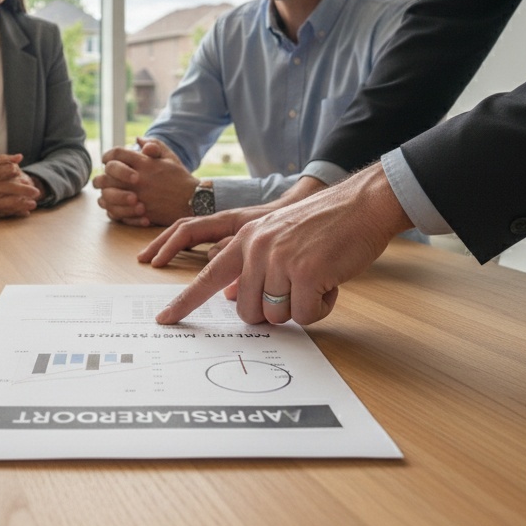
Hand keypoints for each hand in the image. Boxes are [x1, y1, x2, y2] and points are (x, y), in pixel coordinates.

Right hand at [0, 152, 41, 218]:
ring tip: (32, 204)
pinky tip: (23, 212)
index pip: (3, 174)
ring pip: (3, 202)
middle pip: (5, 189)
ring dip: (20, 204)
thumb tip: (20, 157)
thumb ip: (2, 161)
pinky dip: (12, 213)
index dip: (16, 178)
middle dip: (22, 191)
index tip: (28, 180)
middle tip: (36, 193)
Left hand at [91, 137, 196, 226]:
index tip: (106, 160)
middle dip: (103, 176)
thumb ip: (153, 144)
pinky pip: (114, 213)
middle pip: (106, 175)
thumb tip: (137, 139)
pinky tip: (116, 206)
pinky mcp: (138, 213)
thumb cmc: (180, 178)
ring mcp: (137, 197)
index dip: (107, 155)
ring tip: (108, 193)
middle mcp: (138, 179)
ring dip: (105, 194)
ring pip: (106, 196)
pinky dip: (112, 210)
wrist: (193, 201)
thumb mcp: (169, 156)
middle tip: (105, 178)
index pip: (115, 154)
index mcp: (144, 163)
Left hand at [153, 163, 414, 326]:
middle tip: (298, 288)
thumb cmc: (325, 225)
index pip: (206, 276)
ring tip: (317, 277)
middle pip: (250, 312)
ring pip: (278, 316)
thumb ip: (253, 265)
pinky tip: (331, 282)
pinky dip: (322, 306)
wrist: (362, 204)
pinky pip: (306, 315)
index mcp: (245, 239)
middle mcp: (256, 248)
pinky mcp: (305, 273)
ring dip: (301, 307)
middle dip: (274, 310)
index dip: (185, 302)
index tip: (164, 320)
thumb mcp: (279, 237)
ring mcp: (279, 260)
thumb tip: (234, 297)